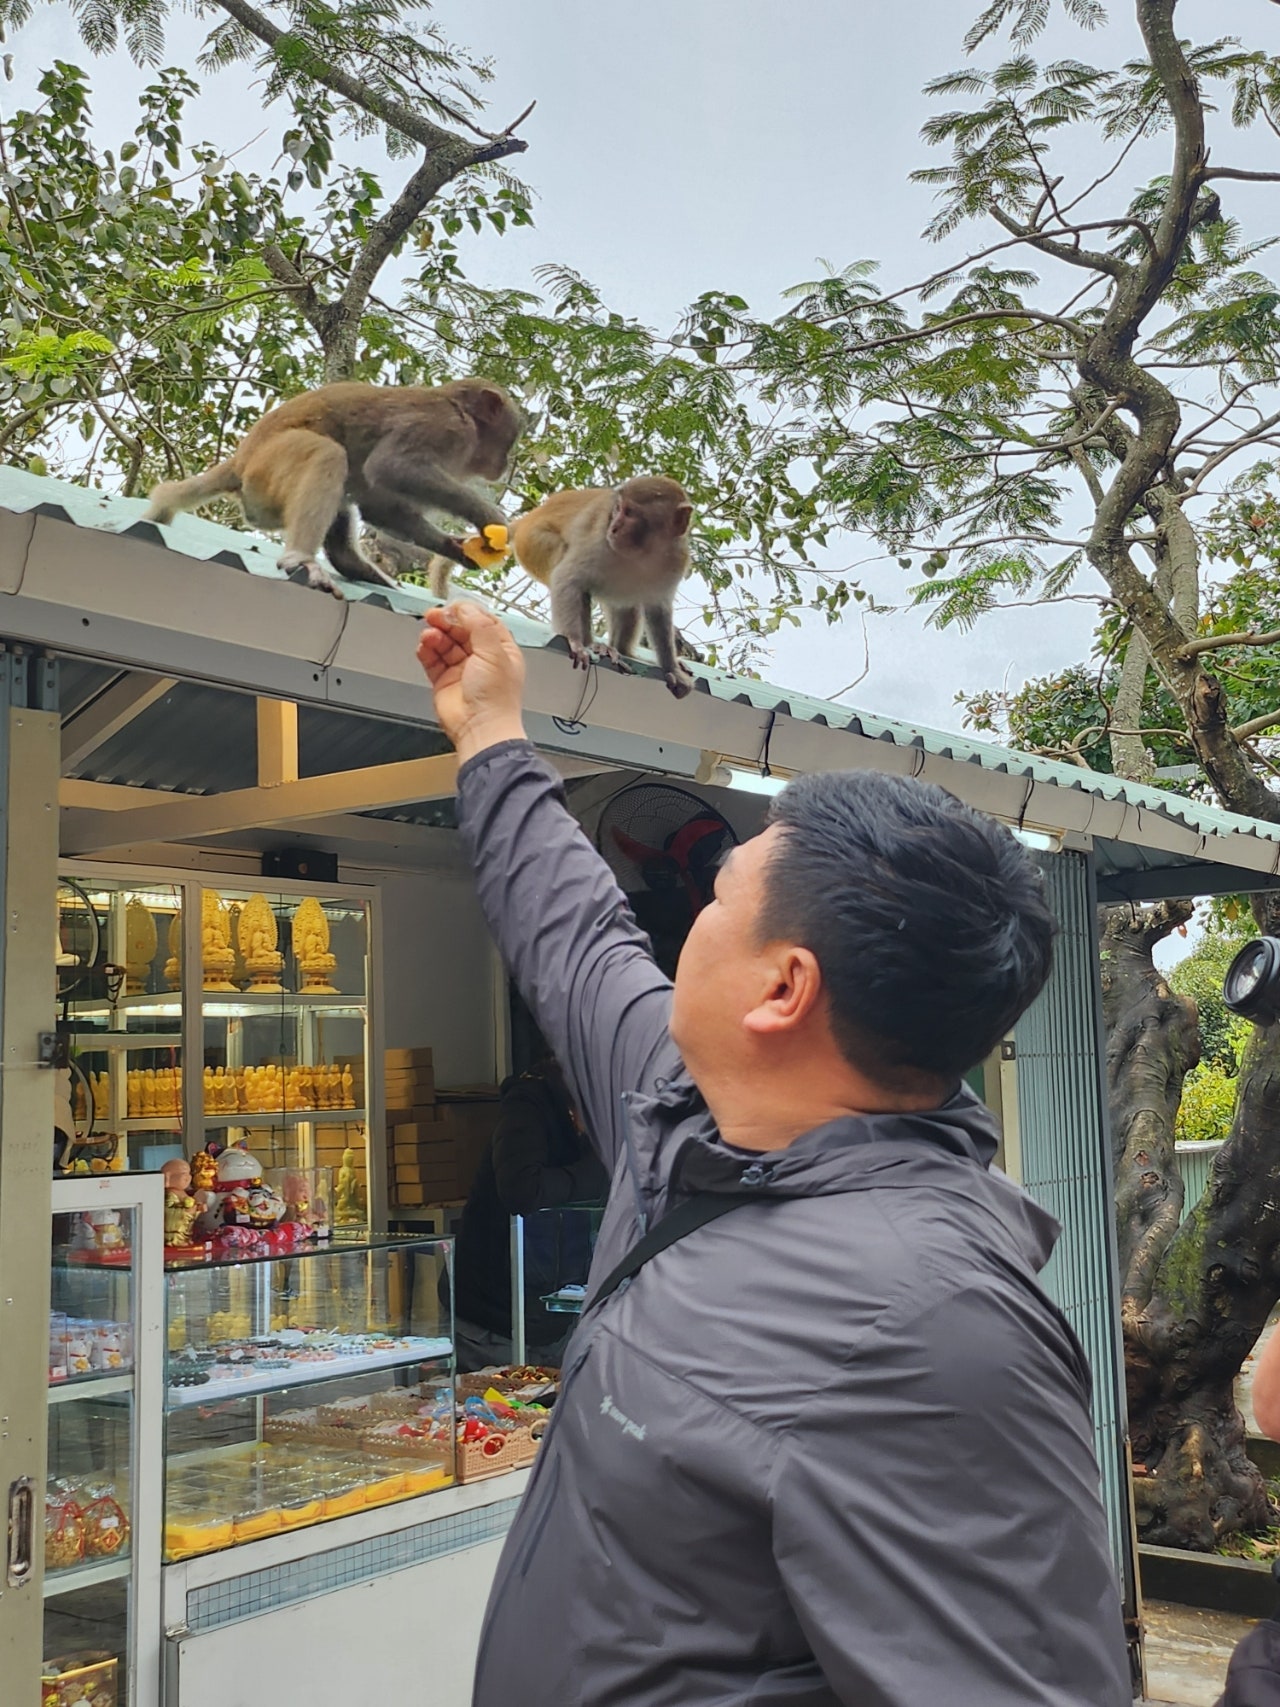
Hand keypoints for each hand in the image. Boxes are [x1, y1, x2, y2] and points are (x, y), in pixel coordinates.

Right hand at [416, 601, 527, 762]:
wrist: (480, 728)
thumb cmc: (496, 699)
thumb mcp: (494, 652)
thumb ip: (479, 625)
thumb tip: (464, 608)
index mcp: (500, 650)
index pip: (482, 622)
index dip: (466, 613)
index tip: (453, 608)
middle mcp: (482, 658)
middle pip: (460, 630)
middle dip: (446, 621)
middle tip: (434, 616)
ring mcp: (462, 670)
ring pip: (444, 643)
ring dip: (435, 636)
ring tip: (429, 635)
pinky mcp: (444, 681)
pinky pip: (432, 659)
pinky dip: (426, 651)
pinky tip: (424, 647)